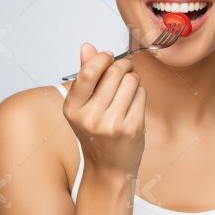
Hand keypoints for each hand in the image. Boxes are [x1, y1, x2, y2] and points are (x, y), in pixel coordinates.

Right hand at [62, 42, 146, 180]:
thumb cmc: (96, 132)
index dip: (103, 58)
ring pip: (131, 81)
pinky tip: (133, 105)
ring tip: (127, 90)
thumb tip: (87, 46)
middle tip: (125, 70)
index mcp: (72, 108)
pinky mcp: (131, 128)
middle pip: (115, 72)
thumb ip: (85, 74)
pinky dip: (140, 94)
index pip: (89, 72)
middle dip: (124, 66)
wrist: (109, 168)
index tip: (109, 56)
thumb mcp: (83, 106)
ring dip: (133, 79)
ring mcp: (112, 124)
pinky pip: (141, 94)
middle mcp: (90, 117)